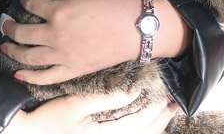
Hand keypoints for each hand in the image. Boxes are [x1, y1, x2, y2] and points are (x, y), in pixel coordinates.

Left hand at [2, 0, 191, 84]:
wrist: (138, 28)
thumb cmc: (115, 4)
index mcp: (60, 11)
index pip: (32, 5)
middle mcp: (57, 35)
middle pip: (24, 33)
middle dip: (10, 27)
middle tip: (5, 23)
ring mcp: (63, 55)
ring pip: (29, 56)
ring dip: (13, 51)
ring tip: (5, 47)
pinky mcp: (72, 70)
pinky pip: (45, 77)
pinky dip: (30, 77)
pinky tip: (19, 74)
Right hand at [3, 91, 179, 133]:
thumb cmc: (49, 119)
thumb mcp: (77, 104)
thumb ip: (108, 100)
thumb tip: (135, 92)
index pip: (140, 124)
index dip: (157, 111)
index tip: (170, 97)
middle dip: (160, 120)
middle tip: (174, 105)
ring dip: (152, 127)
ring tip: (164, 114)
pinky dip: (138, 132)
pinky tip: (142, 124)